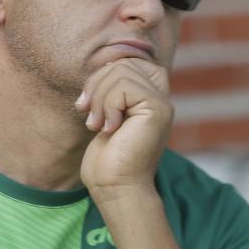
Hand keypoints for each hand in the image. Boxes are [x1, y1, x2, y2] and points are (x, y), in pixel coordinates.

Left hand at [75, 58, 171, 200]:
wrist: (115, 186)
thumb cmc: (107, 157)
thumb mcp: (105, 113)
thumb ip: (110, 89)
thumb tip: (102, 63)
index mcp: (149, 93)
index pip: (125, 61)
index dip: (101, 76)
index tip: (86, 103)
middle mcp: (160, 94)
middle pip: (122, 63)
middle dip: (96, 86)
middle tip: (89, 116)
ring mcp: (162, 101)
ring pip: (121, 73)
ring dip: (99, 100)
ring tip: (98, 125)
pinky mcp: (158, 109)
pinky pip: (124, 88)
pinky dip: (108, 107)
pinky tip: (110, 129)